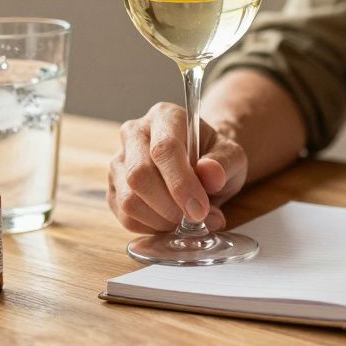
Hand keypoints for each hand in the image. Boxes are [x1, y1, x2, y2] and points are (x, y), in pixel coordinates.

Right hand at [107, 102, 246, 232]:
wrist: (201, 166)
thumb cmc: (214, 158)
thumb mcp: (232, 156)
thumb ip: (224, 163)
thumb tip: (210, 174)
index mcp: (165, 116)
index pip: (164, 149)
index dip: (181, 184)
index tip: (200, 209)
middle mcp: (135, 133)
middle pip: (139, 175)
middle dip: (170, 207)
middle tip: (197, 219)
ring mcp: (119, 161)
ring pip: (128, 199)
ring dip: (161, 220)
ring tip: (187, 220)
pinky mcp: (113, 188)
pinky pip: (125, 217)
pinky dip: (151, 228)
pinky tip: (171, 222)